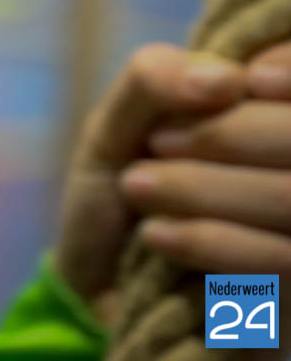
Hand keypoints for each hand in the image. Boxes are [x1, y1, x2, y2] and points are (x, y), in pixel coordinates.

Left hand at [117, 41, 290, 277]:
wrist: (97, 291)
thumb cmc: (120, 195)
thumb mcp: (118, 124)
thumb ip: (157, 80)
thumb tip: (228, 79)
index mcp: (274, 125)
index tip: (243, 81)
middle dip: (227, 135)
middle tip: (154, 145)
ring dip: (202, 188)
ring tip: (137, 188)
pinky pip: (282, 263)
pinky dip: (209, 239)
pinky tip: (156, 235)